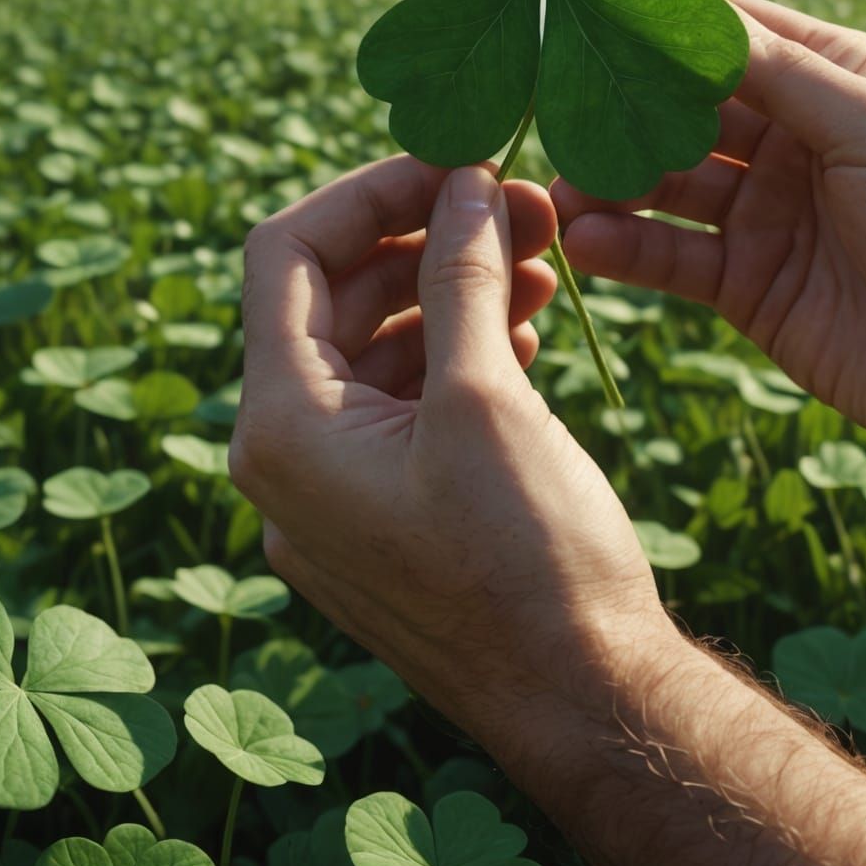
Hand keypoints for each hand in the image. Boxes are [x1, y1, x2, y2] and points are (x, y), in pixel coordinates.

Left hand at [229, 157, 671, 738]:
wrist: (583, 702)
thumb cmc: (530, 560)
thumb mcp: (487, 399)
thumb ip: (461, 275)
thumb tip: (463, 181)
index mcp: (282, 428)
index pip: (285, 254)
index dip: (367, 192)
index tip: (453, 162)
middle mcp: (287, 460)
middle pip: (334, 298)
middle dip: (427, 240)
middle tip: (521, 204)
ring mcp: (335, 495)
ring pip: (376, 350)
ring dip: (450, 293)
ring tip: (540, 264)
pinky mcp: (385, 515)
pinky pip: (402, 406)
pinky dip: (456, 354)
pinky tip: (524, 330)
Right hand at [553, 0, 865, 458]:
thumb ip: (778, 74)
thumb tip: (688, 8)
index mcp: (829, 80)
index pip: (726, 34)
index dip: (658, 25)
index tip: (583, 18)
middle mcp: (788, 138)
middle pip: (681, 110)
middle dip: (619, 112)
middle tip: (556, 120)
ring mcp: (763, 213)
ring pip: (664, 184)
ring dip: (610, 185)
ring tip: (560, 196)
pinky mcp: (746, 283)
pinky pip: (671, 256)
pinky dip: (626, 248)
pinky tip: (587, 244)